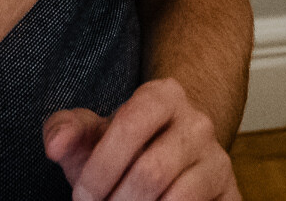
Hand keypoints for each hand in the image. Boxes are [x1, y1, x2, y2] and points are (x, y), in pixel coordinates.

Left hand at [43, 78, 238, 200]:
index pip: (129, 126)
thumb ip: (66, 131)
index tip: (83, 196)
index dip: (100, 169)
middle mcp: (197, 123)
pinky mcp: (230, 193)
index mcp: (163, 96)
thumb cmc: (123, 148)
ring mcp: (218, 159)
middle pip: (150, 173)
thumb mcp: (92, 134)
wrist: (172, 156)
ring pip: (175, 200)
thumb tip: (55, 144)